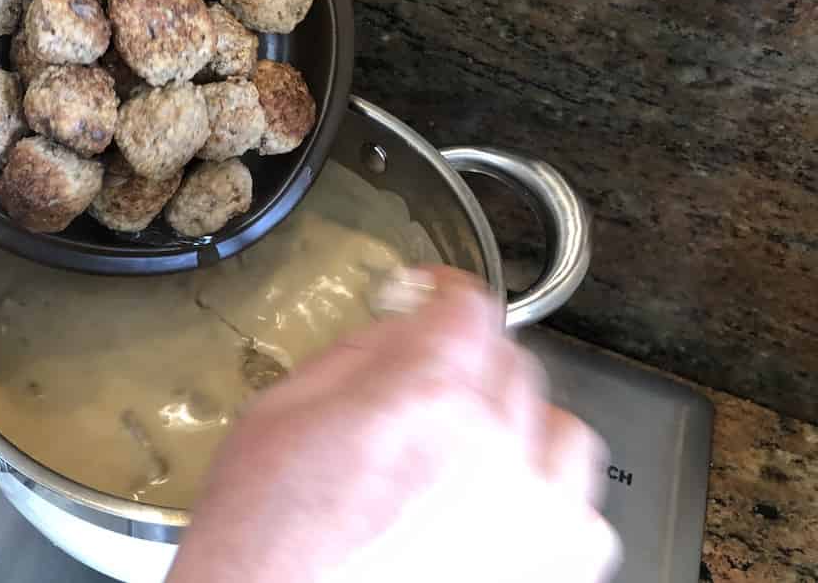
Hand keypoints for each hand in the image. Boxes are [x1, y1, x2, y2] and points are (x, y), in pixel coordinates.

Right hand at [169, 266, 620, 582]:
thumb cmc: (265, 537)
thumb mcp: (283, 408)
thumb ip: (359, 354)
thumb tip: (402, 329)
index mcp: (428, 394)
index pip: (469, 306)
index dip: (444, 291)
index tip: (434, 296)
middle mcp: (495, 448)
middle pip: (515, 361)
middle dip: (470, 355)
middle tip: (434, 372)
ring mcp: (530, 518)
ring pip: (561, 431)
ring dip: (521, 423)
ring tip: (478, 441)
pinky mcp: (546, 571)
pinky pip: (581, 515)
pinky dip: (548, 500)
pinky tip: (506, 502)